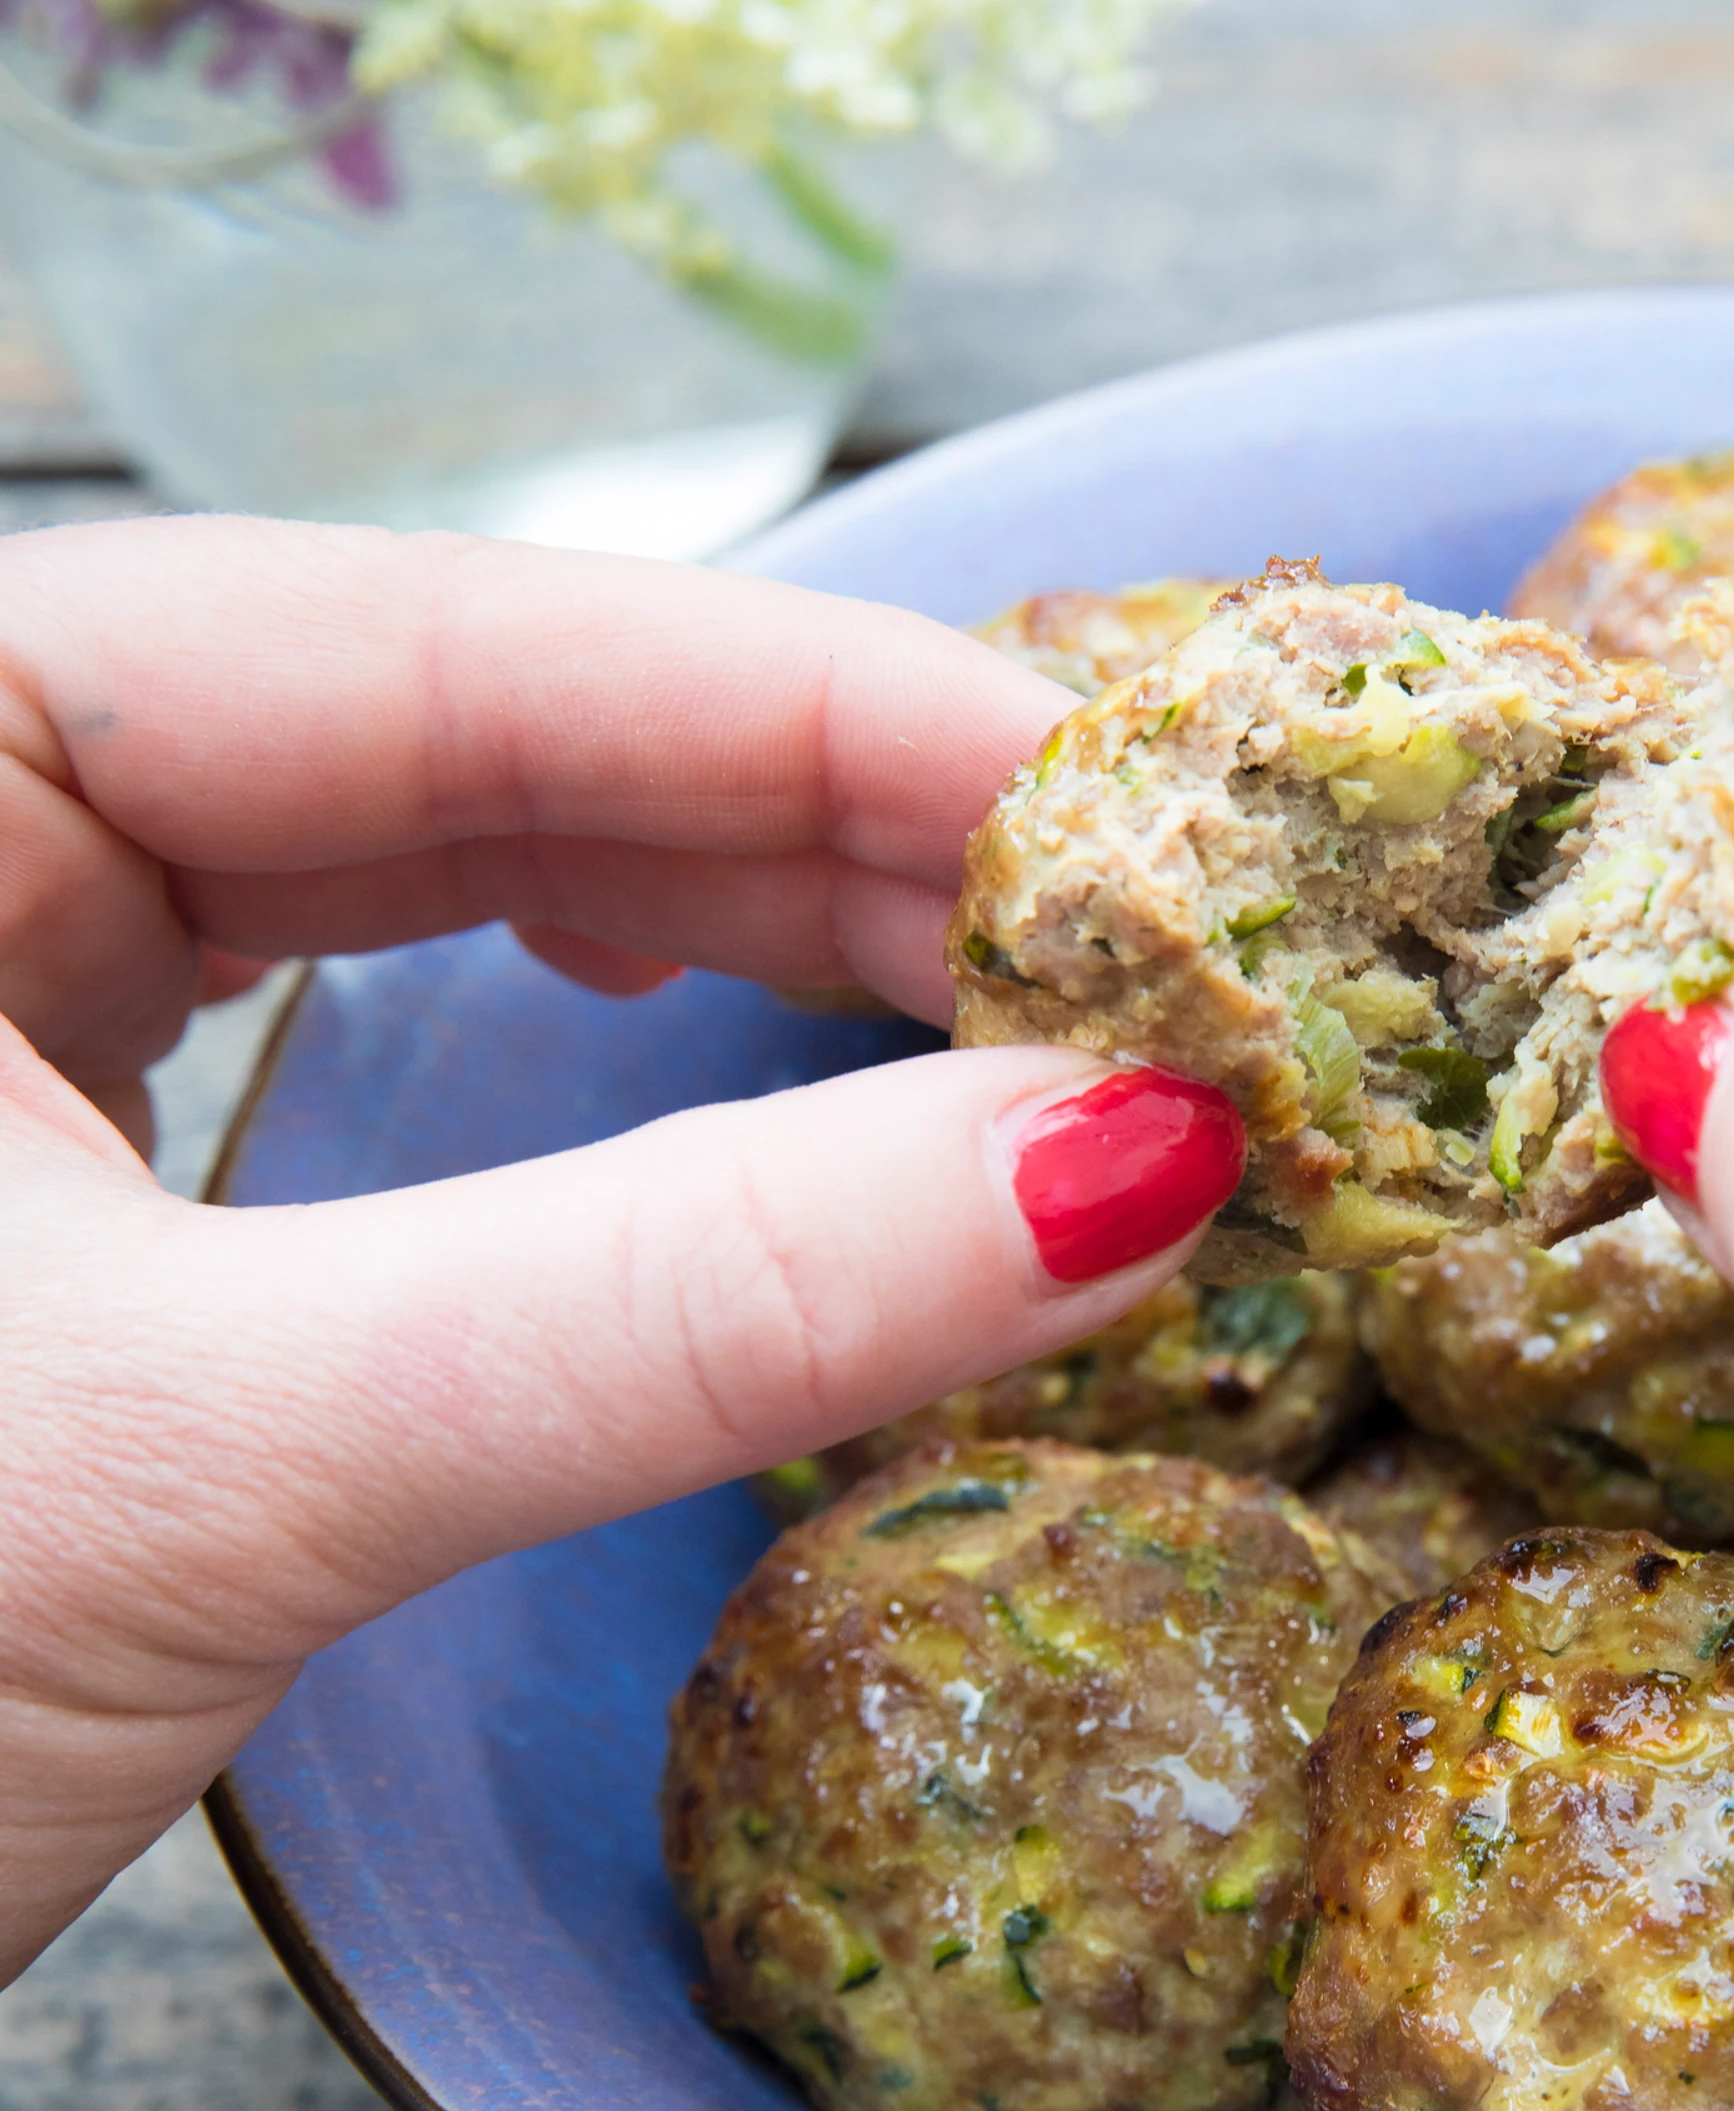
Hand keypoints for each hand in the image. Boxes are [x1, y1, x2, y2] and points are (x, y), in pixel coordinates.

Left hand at [0, 518, 1241, 1980]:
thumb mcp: (229, 1464)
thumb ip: (685, 1295)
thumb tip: (1124, 1162)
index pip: (423, 646)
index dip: (815, 716)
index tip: (1126, 817)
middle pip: (431, 727)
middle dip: (793, 832)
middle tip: (1127, 949)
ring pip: (387, 858)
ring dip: (702, 929)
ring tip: (991, 1003)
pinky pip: (315, 1010)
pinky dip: (553, 1048)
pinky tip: (725, 1047)